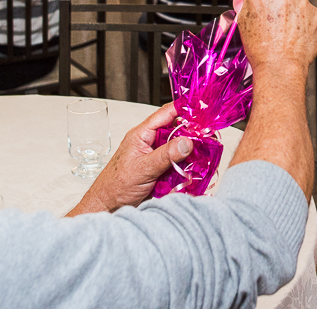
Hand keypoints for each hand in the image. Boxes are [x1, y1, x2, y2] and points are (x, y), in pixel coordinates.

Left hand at [67, 103, 193, 215]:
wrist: (108, 206)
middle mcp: (151, 142)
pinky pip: (179, 162)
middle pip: (177, 129)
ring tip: (204, 156)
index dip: (185, 109)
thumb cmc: (116, 186)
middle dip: (193, 133)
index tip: (203, 111)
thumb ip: (165, 155)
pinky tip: (195, 170)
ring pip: (180, 147)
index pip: (166, 113)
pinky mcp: (162, 169)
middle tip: (208, 138)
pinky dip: (187, 165)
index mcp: (142, 134)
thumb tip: (187, 142)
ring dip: (191, 152)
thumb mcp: (142, 169)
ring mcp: (157, 155)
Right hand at [237, 0, 316, 76]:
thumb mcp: (245, 20)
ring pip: (298, 0)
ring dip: (293, 10)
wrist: (280, 67)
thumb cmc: (261, 49)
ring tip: (284, 29)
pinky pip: (308, 13)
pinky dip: (303, 20)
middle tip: (276, 14)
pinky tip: (294, 33)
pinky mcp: (316, 14)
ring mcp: (303, 4)